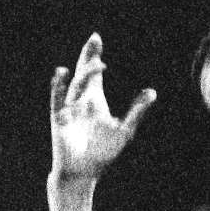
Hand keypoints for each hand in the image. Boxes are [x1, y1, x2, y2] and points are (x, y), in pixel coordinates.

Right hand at [48, 34, 154, 210]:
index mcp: (94, 101)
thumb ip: (137, 111)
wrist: (83, 172)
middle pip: (83, 73)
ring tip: (98, 63)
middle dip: (88, 56)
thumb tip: (152, 92)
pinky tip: (62, 73)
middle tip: (95, 38)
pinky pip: (57, 99)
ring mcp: (69, 109)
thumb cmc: (102, 153)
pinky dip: (59, 86)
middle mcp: (80, 101)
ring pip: (76, 85)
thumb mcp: (124, 130)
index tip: (97, 39)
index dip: (94, 56)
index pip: (93, 74)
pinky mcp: (59, 119)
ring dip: (86, 74)